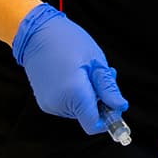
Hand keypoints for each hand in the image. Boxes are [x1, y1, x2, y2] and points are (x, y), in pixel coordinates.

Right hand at [11, 3, 127, 135]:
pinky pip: (67, 105)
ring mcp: (49, 104)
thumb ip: (108, 89)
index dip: (108, 119)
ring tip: (83, 72)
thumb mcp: (96, 62)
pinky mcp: (44, 101)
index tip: (114, 106)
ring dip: (87, 97)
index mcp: (73, 94)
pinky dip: (74, 95)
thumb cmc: (67, 41)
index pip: (94, 125)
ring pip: (78, 111)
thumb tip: (120, 107)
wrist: (36, 33)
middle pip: (88, 116)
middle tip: (98, 76)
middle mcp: (58, 104)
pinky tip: (72, 76)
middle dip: (98, 101)